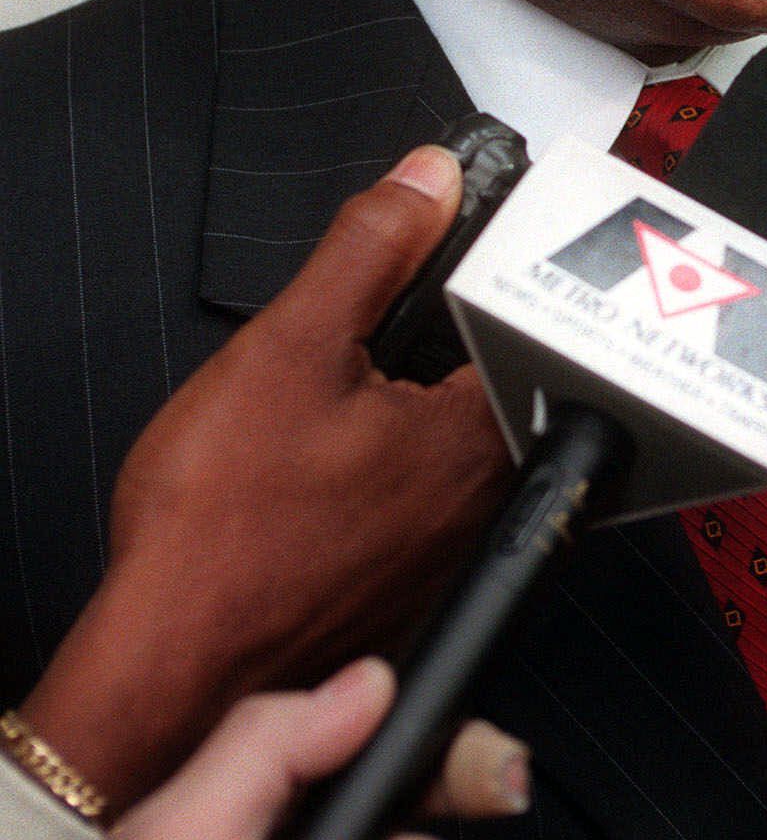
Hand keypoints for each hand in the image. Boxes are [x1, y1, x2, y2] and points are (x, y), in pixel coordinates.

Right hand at [20, 146, 513, 813]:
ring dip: (409, 400)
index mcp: (480, 434)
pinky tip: (319, 460)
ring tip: (336, 392)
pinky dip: (382, 459)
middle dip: (437, 335)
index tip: (447, 245)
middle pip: (492, 374)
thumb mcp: (291, 345)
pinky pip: (417, 490)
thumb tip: (427, 182)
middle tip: (368, 323)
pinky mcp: (408, 579)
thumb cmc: (222, 524)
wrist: (170, 657)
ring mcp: (450, 547)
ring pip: (454, 435)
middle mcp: (486, 498)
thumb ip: (370, 250)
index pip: (524, 317)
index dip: (484, 268)